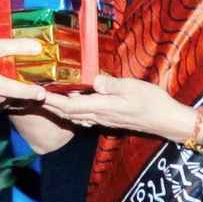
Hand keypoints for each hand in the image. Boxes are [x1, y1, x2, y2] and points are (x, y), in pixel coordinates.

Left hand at [42, 74, 194, 139]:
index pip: (71, 106)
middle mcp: (100, 117)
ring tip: (48, 99)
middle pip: (69, 113)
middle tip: (35, 95)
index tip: (38, 94)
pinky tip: (72, 106)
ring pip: (76, 116)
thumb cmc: (153, 102)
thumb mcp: (132, 87)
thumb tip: (92, 80)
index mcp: (103, 107)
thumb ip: (111, 84)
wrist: (167, 121)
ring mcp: (105, 121)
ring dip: (61, 109)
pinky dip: (74, 112)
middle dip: (51, 105)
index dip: (53, 101)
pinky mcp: (110, 120)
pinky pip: (86, 118)